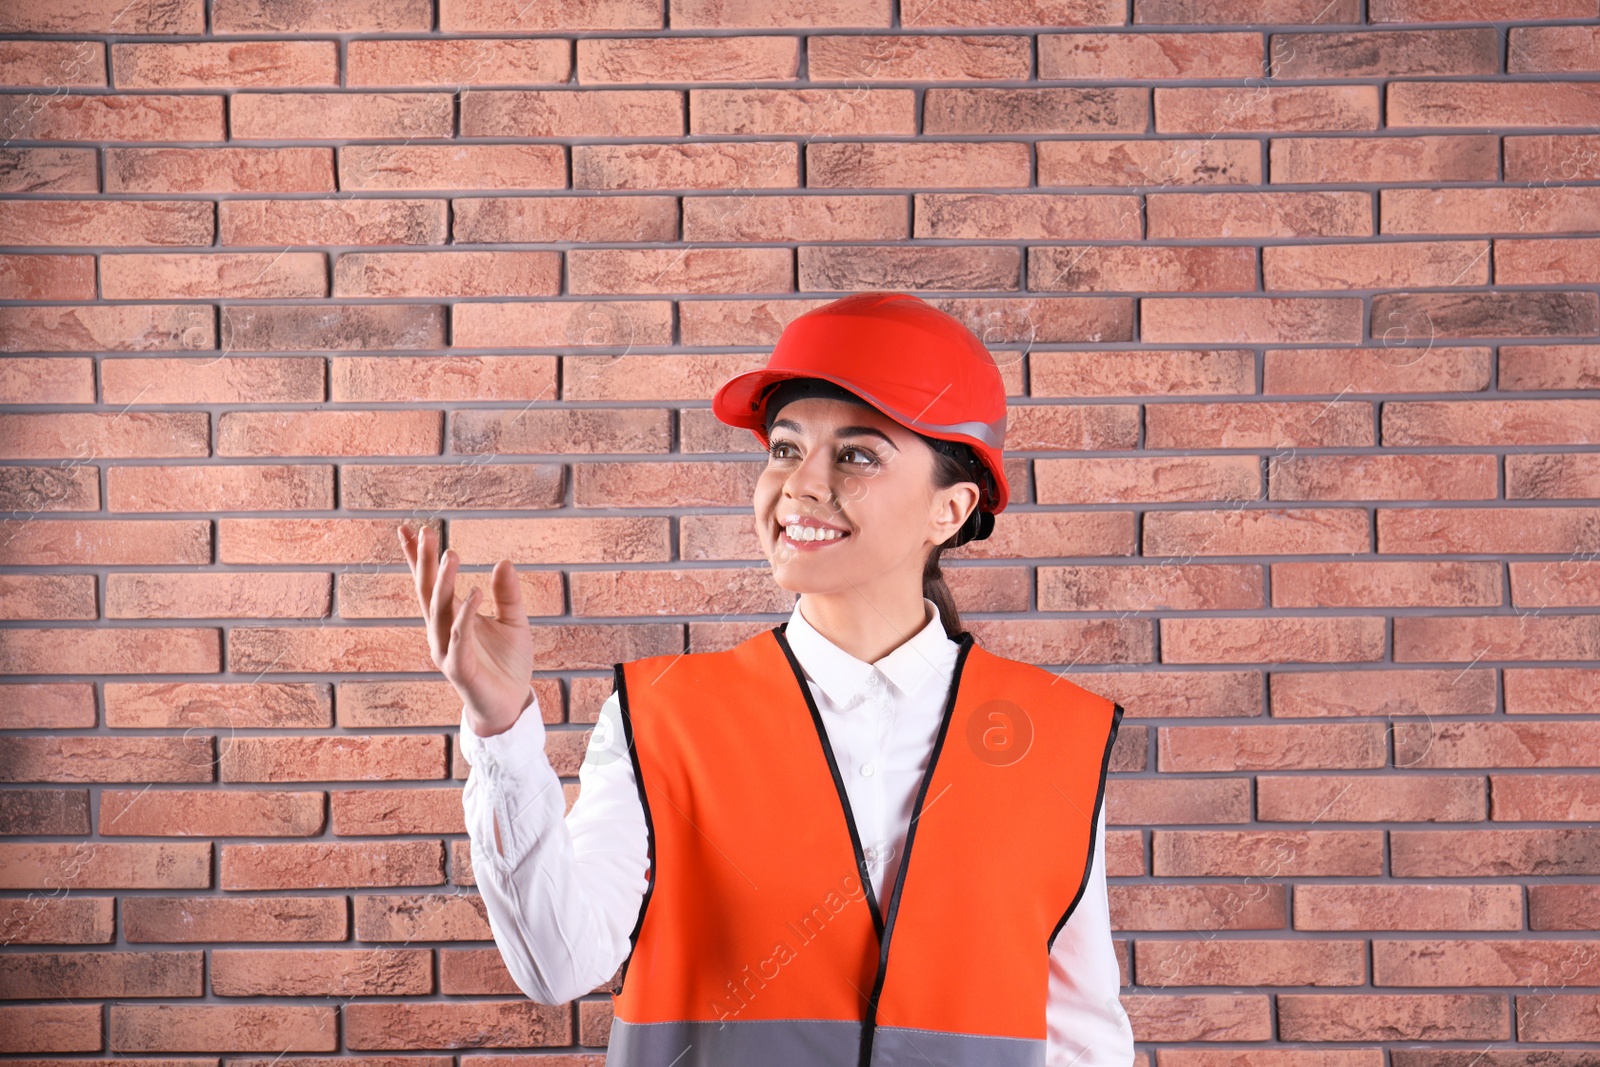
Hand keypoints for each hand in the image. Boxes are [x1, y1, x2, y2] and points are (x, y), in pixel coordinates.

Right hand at [399, 525, 533, 736]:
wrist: (510, 704)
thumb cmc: (507, 665)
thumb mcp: (514, 622)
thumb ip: (508, 594)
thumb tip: (504, 561)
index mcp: (450, 618)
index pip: (431, 583)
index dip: (419, 558)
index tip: (409, 529)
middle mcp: (441, 631)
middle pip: (429, 591)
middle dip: (426, 562)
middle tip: (426, 531)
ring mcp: (447, 649)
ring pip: (439, 610)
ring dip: (444, 582)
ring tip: (451, 553)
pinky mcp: (459, 667)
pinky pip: (460, 636)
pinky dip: (465, 615)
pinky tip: (473, 592)